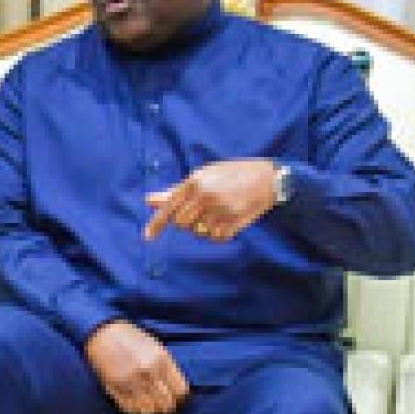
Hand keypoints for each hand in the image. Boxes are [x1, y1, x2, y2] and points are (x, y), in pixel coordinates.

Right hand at [84, 320, 188, 413]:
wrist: (103, 333)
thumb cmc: (130, 338)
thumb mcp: (156, 348)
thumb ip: (167, 368)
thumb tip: (176, 390)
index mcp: (161, 360)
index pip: (180, 390)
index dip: (179, 397)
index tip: (176, 397)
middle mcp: (148, 372)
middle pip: (167, 403)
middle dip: (167, 406)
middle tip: (163, 405)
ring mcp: (131, 382)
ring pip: (150, 410)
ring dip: (152, 410)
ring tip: (151, 407)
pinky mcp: (116, 388)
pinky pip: (132, 409)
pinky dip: (137, 411)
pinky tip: (138, 406)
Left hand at [145, 159, 279, 241]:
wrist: (267, 178)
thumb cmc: (229, 175)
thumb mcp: (202, 176)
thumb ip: (175, 191)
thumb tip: (148, 201)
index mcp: (194, 182)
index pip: (169, 207)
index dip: (156, 224)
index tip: (147, 238)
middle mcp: (205, 196)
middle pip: (181, 223)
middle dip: (186, 222)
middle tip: (200, 211)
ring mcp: (220, 209)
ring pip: (198, 232)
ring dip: (203, 227)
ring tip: (215, 213)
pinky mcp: (235, 221)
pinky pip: (216, 238)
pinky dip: (217, 234)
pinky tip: (225, 221)